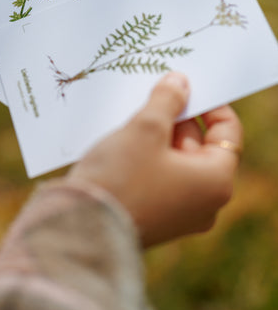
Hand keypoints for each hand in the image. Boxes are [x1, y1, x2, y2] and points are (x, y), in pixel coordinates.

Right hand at [67, 72, 242, 247]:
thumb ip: (168, 99)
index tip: (184, 87)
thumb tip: (180, 82)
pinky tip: (123, 143)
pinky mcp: (156, 217)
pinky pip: (160, 177)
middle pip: (200, 145)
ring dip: (158, 136)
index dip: (208, 104)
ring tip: (132, 119)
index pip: (227, 132)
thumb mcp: (146, 127)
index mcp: (216, 181)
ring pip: (176, 160)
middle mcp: (205, 202)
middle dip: (176, 118)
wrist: (82, 227)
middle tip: (151, 97)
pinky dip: (147, 157)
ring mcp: (180, 213)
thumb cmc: (121, 177)